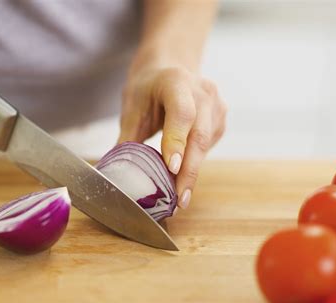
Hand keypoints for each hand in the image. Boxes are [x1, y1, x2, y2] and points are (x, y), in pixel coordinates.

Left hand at [119, 66, 226, 208]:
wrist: (170, 69)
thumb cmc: (147, 88)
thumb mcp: (132, 107)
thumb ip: (128, 138)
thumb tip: (114, 173)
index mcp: (176, 82)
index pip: (181, 113)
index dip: (177, 141)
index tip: (171, 168)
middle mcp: (202, 92)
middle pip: (199, 135)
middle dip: (189, 171)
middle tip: (178, 200)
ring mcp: (216, 105)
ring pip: (206, 145)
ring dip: (192, 173)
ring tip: (178, 198)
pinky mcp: (220, 119)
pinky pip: (209, 146)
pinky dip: (195, 164)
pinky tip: (183, 178)